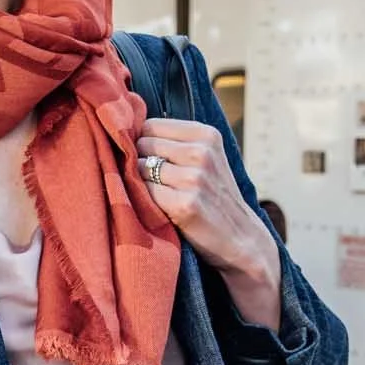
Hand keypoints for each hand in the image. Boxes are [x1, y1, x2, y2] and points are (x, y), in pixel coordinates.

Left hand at [134, 118, 281, 330]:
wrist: (240, 239)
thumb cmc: (213, 197)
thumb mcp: (206, 159)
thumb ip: (175, 142)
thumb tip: (124, 129)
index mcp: (207, 135)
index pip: (150, 125)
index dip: (144, 143)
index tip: (153, 160)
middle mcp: (202, 153)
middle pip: (143, 144)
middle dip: (141, 161)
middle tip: (157, 182)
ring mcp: (195, 179)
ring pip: (140, 168)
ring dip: (142, 182)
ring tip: (161, 195)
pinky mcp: (185, 205)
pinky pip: (145, 192)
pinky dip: (145, 201)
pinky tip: (161, 209)